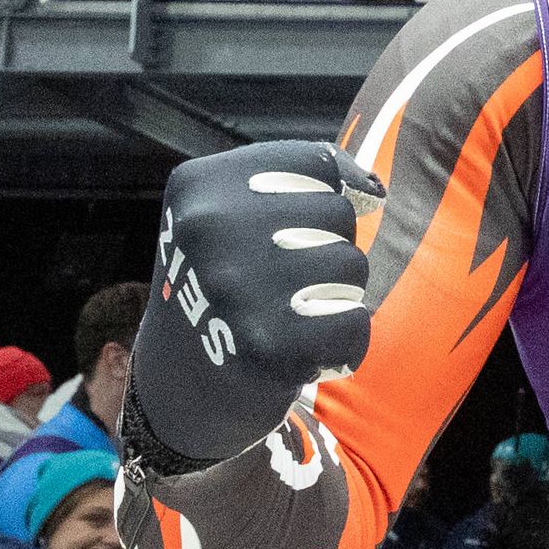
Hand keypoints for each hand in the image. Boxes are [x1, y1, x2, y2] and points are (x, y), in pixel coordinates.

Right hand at [132, 140, 383, 466]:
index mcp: (199, 187)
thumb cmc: (221, 286)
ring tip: (290, 313)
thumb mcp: (222, 214)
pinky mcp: (268, 346)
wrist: (177, 385)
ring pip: (351, 266)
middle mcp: (209, 231)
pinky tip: (303, 350)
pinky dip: (342, 342)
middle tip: (282, 282)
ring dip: (336, 295)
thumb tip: (371, 188)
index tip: (300, 226)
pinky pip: (354, 322)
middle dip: (327, 248)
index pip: (314, 163)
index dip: (326, 196)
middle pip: (337, 214)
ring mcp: (237, 289)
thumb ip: (295, 182)